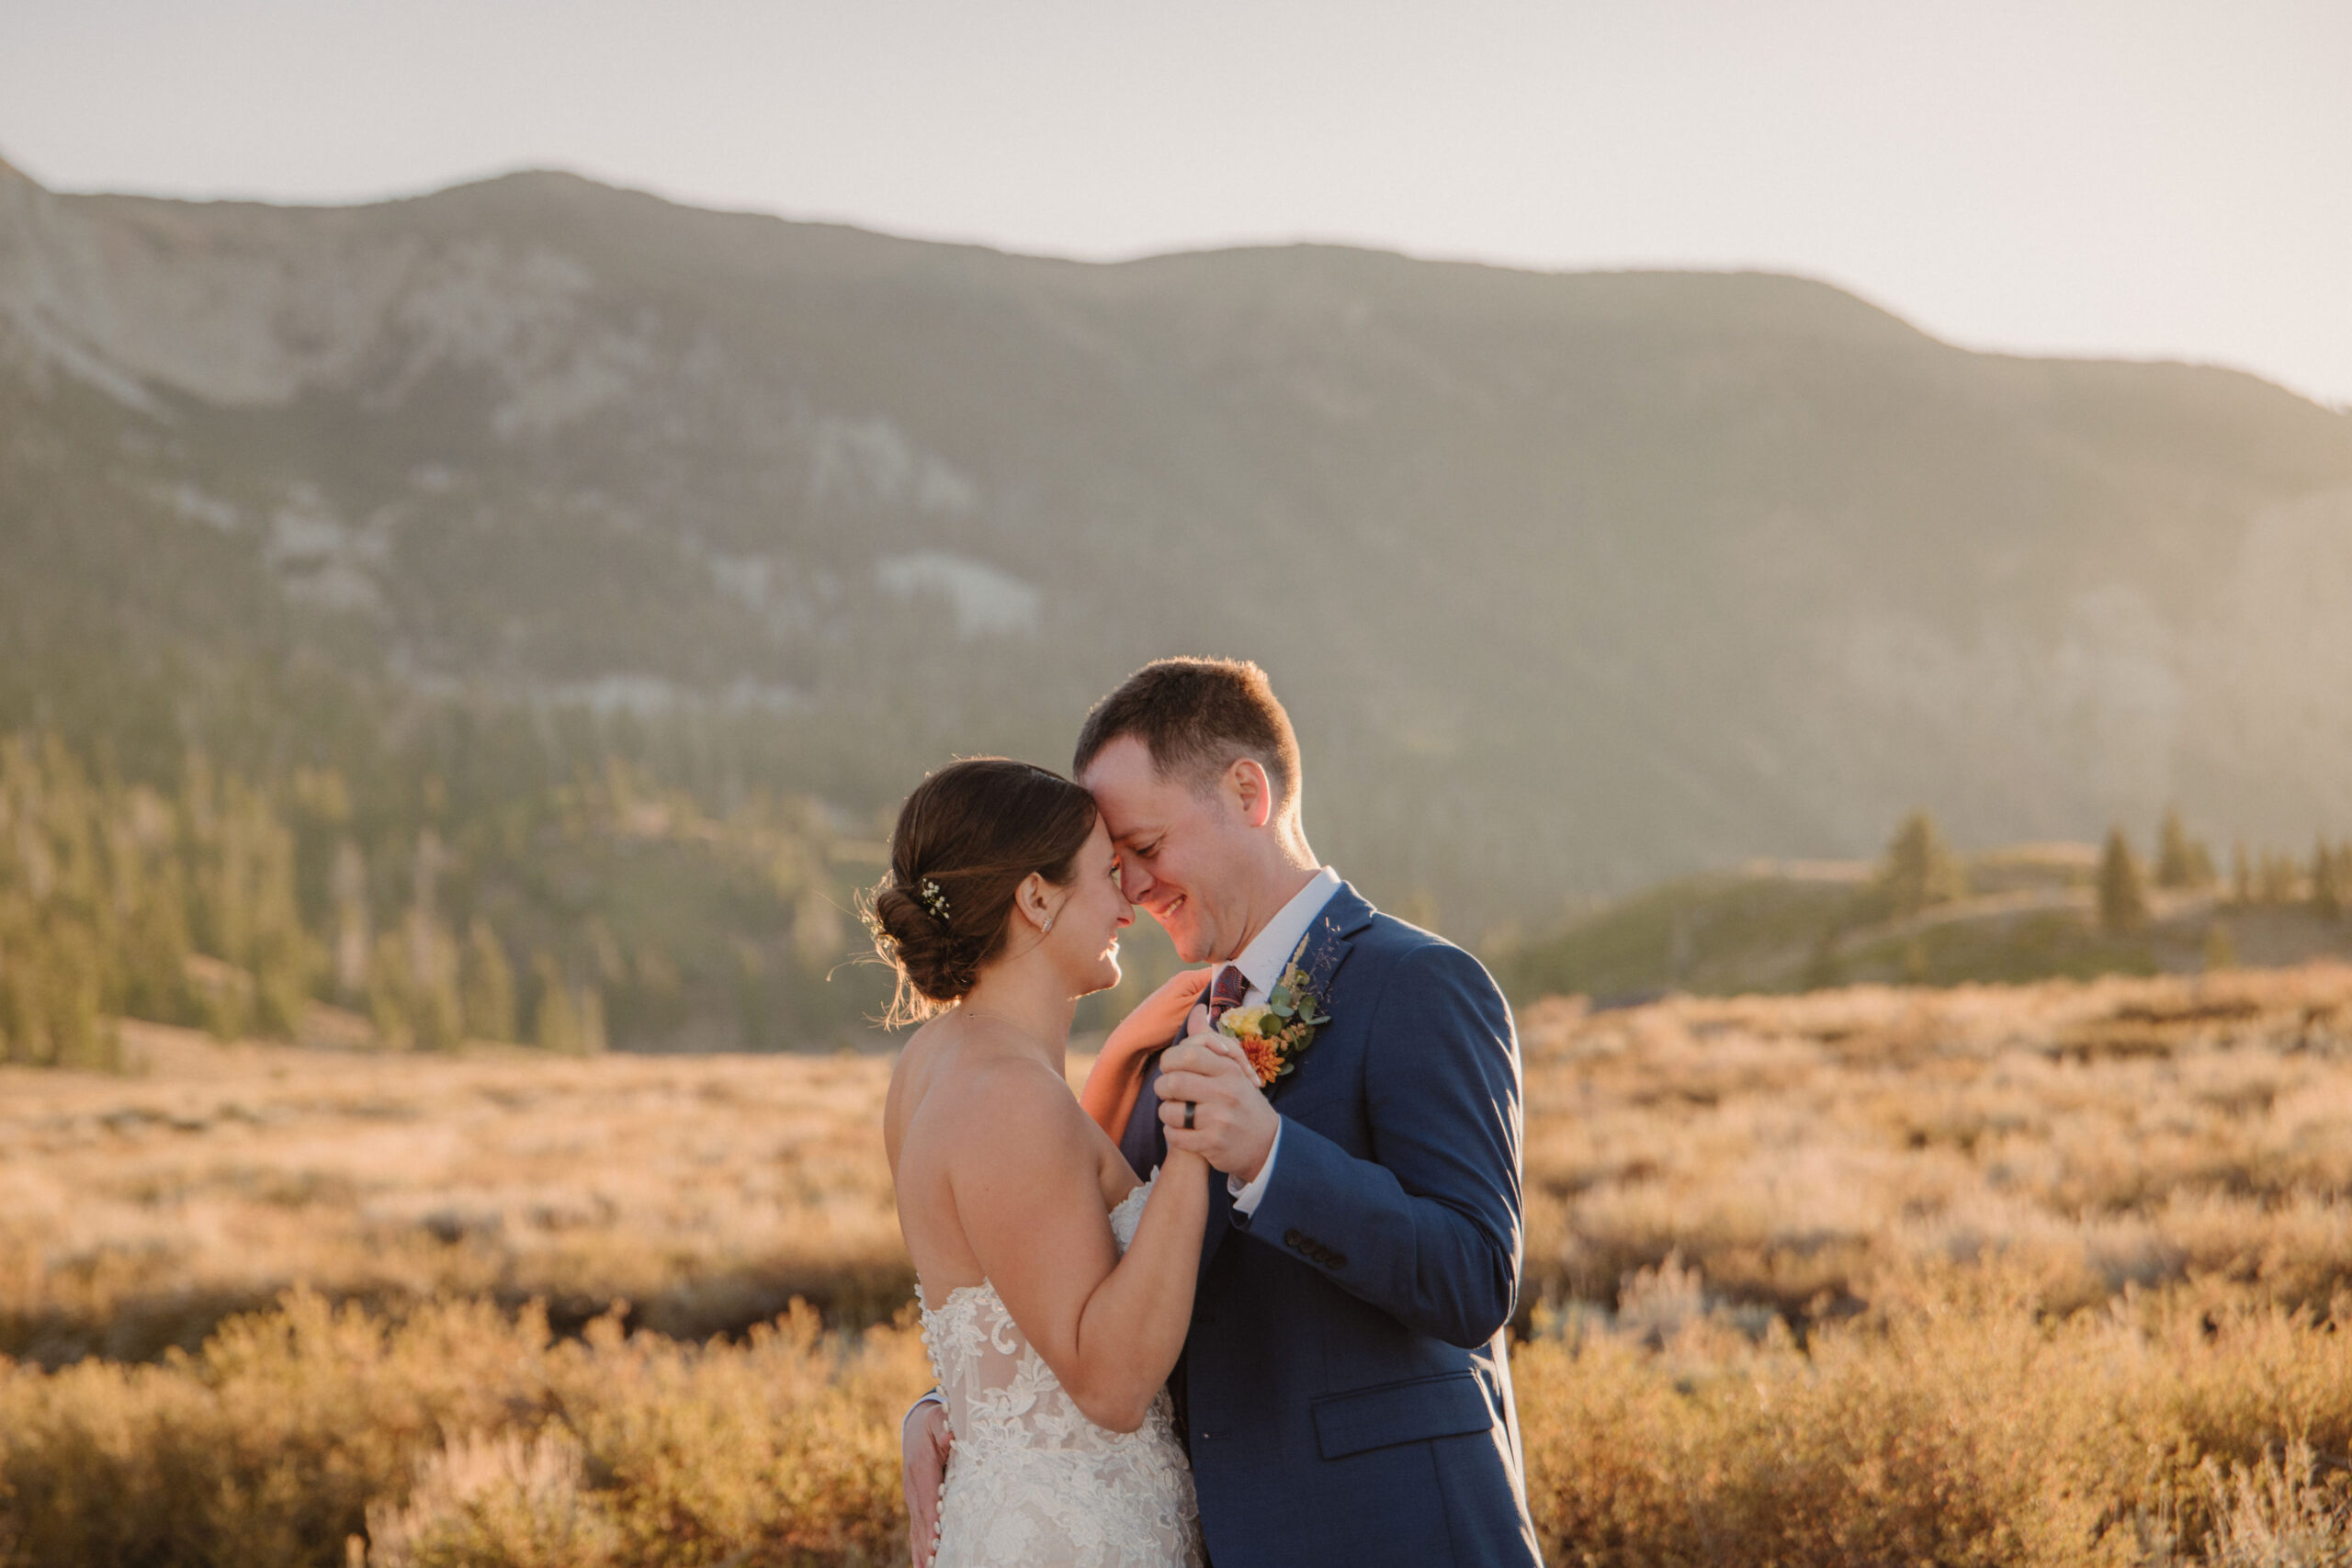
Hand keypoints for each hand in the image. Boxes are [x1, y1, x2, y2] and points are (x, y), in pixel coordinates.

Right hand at [902, 1398, 951, 1564]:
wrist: (915, 1427)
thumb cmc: (933, 1422)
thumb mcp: (939, 1418)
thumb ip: (943, 1426)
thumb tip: (950, 1435)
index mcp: (920, 1467)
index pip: (927, 1499)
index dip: (931, 1521)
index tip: (936, 1539)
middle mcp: (913, 1487)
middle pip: (921, 1520)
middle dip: (927, 1545)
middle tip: (934, 1564)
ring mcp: (912, 1497)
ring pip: (916, 1529)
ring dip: (921, 1551)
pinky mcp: (915, 1504)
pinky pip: (915, 1529)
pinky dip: (918, 1548)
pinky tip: (924, 1564)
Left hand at [1156, 1004, 1280, 1181]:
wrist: (1267, 1144)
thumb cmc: (1243, 1101)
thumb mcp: (1233, 1069)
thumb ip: (1210, 1042)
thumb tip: (1198, 1010)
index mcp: (1229, 1070)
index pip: (1188, 1055)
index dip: (1170, 1061)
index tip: (1172, 1069)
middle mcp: (1225, 1093)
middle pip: (1173, 1082)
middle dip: (1163, 1088)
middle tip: (1169, 1093)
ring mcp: (1219, 1120)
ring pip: (1169, 1111)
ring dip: (1167, 1113)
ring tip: (1177, 1113)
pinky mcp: (1212, 1144)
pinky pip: (1175, 1136)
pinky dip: (1173, 1134)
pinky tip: (1183, 1132)